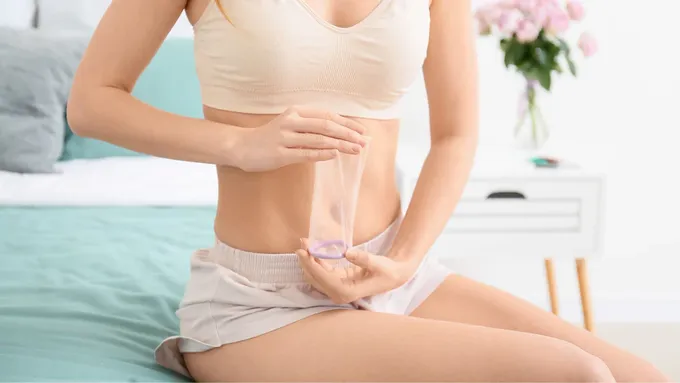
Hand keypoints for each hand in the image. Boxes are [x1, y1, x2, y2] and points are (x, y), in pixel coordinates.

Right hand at [233, 106, 368, 171]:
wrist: (241, 146)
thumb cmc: (270, 137)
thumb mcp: (290, 126)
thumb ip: (310, 127)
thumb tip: (339, 133)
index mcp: (296, 112)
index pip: (327, 115)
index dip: (347, 123)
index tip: (363, 132)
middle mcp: (291, 121)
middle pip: (326, 126)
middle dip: (348, 134)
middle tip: (364, 142)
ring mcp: (284, 137)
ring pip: (318, 139)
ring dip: (340, 145)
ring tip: (355, 150)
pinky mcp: (280, 154)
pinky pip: (305, 153)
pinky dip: (322, 153)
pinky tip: (335, 155)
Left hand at [296, 239, 418, 304]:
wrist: (393, 275)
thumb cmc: (387, 271)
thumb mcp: (378, 263)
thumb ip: (363, 258)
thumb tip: (347, 252)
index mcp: (347, 292)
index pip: (323, 278)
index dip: (311, 265)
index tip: (303, 251)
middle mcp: (339, 293)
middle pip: (315, 278)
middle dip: (306, 261)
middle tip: (302, 242)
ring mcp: (337, 288)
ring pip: (315, 275)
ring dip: (308, 260)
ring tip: (305, 242)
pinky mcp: (337, 281)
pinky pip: (321, 272)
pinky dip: (315, 261)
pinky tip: (312, 249)